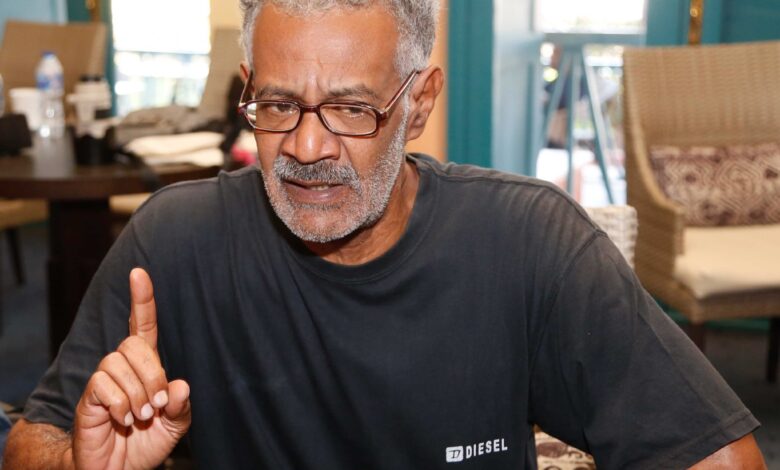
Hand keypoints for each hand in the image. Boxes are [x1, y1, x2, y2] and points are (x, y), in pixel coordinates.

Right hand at [71, 268, 190, 469]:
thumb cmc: (146, 444)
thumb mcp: (175, 426)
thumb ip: (182, 406)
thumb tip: (180, 385)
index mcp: (146, 368)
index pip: (143, 326)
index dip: (142, 300)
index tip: (139, 273)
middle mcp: (123, 368)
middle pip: (134, 343)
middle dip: (152, 373)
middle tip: (157, 404)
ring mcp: (104, 381)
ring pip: (117, 362)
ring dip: (137, 393)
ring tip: (140, 417)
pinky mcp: (89, 397)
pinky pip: (102, 383)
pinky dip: (120, 404)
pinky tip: (123, 419)